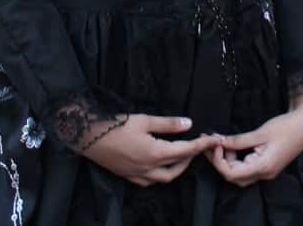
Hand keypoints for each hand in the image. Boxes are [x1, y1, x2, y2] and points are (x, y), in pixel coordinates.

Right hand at [82, 114, 217, 186]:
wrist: (88, 137)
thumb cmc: (116, 125)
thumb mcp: (144, 120)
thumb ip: (168, 124)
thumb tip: (189, 124)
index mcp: (154, 153)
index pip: (185, 150)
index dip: (201, 145)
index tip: (214, 140)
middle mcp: (148, 169)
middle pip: (177, 167)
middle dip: (191, 157)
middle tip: (198, 144)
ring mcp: (138, 175)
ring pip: (165, 178)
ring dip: (177, 168)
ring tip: (183, 154)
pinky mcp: (128, 177)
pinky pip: (150, 181)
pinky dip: (161, 174)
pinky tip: (162, 164)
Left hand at [206, 91, 302, 186]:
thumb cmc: (286, 127)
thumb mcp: (260, 132)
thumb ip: (238, 140)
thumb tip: (218, 142)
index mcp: (262, 167)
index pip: (231, 174)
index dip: (218, 161)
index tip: (215, 144)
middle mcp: (264, 174)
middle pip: (234, 177)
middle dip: (220, 162)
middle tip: (212, 144)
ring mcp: (266, 171)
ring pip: (240, 174)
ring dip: (228, 161)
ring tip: (222, 143)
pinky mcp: (267, 166)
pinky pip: (247, 168)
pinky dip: (237, 159)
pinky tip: (232, 146)